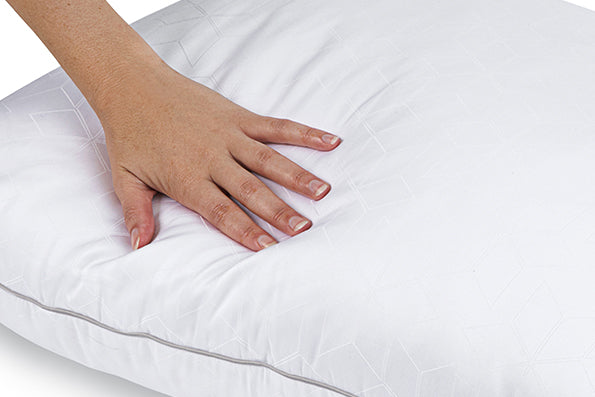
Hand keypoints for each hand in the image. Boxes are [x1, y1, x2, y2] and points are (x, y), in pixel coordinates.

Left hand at [98, 61, 341, 251]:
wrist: (132, 85)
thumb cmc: (129, 134)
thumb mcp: (124, 178)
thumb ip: (136, 213)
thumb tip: (138, 246)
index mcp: (187, 177)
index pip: (222, 211)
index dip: (246, 231)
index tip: (268, 249)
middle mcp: (212, 157)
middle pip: (251, 189)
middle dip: (279, 211)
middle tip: (303, 229)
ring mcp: (229, 134)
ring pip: (269, 159)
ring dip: (298, 176)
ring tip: (323, 192)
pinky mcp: (238, 116)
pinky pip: (275, 126)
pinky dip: (304, 133)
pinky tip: (329, 141)